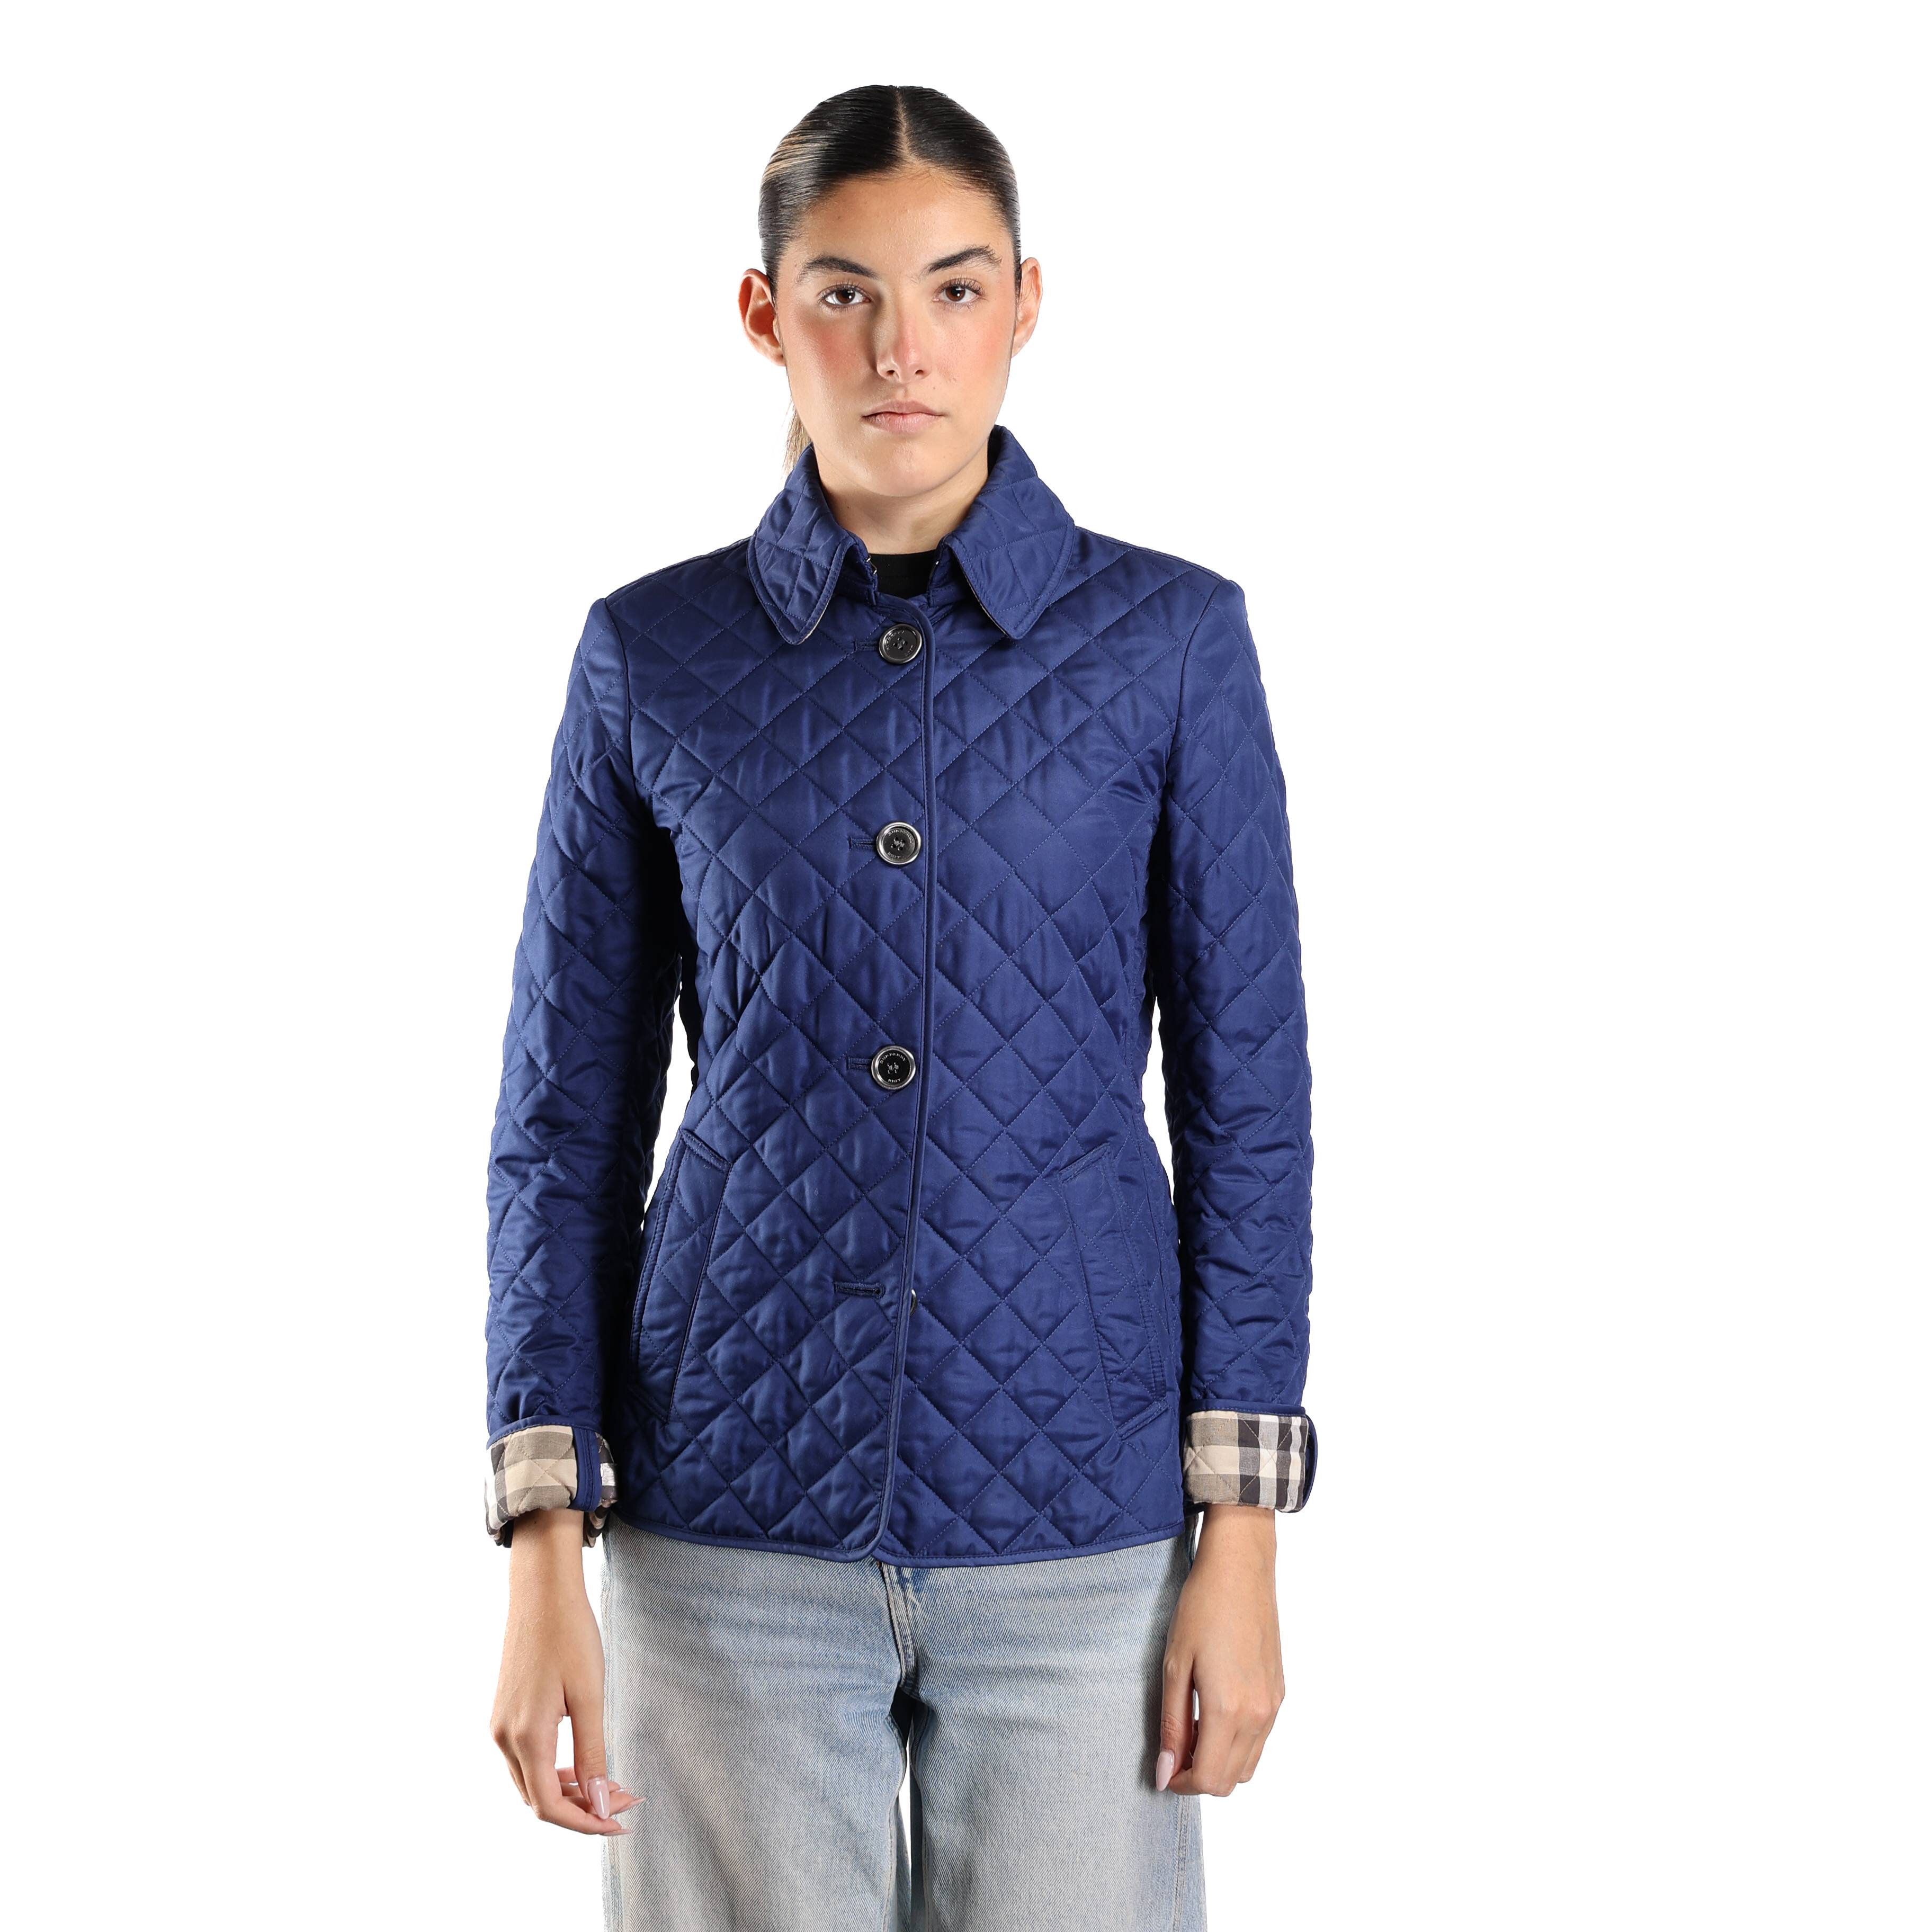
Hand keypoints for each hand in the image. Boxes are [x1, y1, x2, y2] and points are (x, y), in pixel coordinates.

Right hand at [489, 1507, 634, 1835]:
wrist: (541, 1590)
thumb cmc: (569, 1634)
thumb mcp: (589, 1695)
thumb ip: (592, 1753)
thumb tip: (600, 1802)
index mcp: (525, 1736)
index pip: (550, 1807)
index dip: (585, 1823)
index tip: (620, 1822)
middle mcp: (505, 1738)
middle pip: (538, 1799)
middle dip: (581, 1809)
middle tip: (624, 1800)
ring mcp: (500, 1725)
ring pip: (530, 1782)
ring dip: (568, 1791)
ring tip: (608, 1785)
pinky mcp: (504, 1712)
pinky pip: (525, 1760)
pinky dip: (553, 1770)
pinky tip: (581, 1763)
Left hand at [1156, 1505, 1285, 1796]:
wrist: (1241, 1568)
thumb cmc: (1202, 1608)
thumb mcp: (1174, 1665)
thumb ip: (1171, 1725)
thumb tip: (1165, 1772)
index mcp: (1228, 1709)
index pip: (1208, 1778)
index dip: (1180, 1783)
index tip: (1162, 1768)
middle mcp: (1258, 1715)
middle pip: (1230, 1780)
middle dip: (1198, 1777)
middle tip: (1172, 1750)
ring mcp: (1273, 1705)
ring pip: (1248, 1765)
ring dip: (1219, 1762)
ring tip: (1191, 1727)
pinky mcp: (1279, 1693)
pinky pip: (1260, 1740)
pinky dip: (1236, 1744)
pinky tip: (1213, 1712)